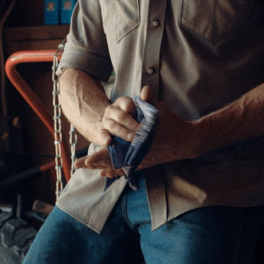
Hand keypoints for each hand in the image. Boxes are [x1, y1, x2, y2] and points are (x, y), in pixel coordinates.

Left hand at [74, 86, 205, 176]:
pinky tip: (103, 173)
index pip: (114, 153)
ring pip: (116, 168)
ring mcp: (140, 161)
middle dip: (94, 163)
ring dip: (100, 167)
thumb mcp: (160, 111)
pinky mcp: (143, 163)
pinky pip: (125, 169)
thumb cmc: (172, 124)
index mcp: (137, 146)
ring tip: (85, 167)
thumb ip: (150, 100)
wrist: (187, 141)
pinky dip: (113, 171)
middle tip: (77, 165)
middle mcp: (137, 157)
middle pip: (110, 163)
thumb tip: (144, 90)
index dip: (99, 156)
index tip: (86, 159)